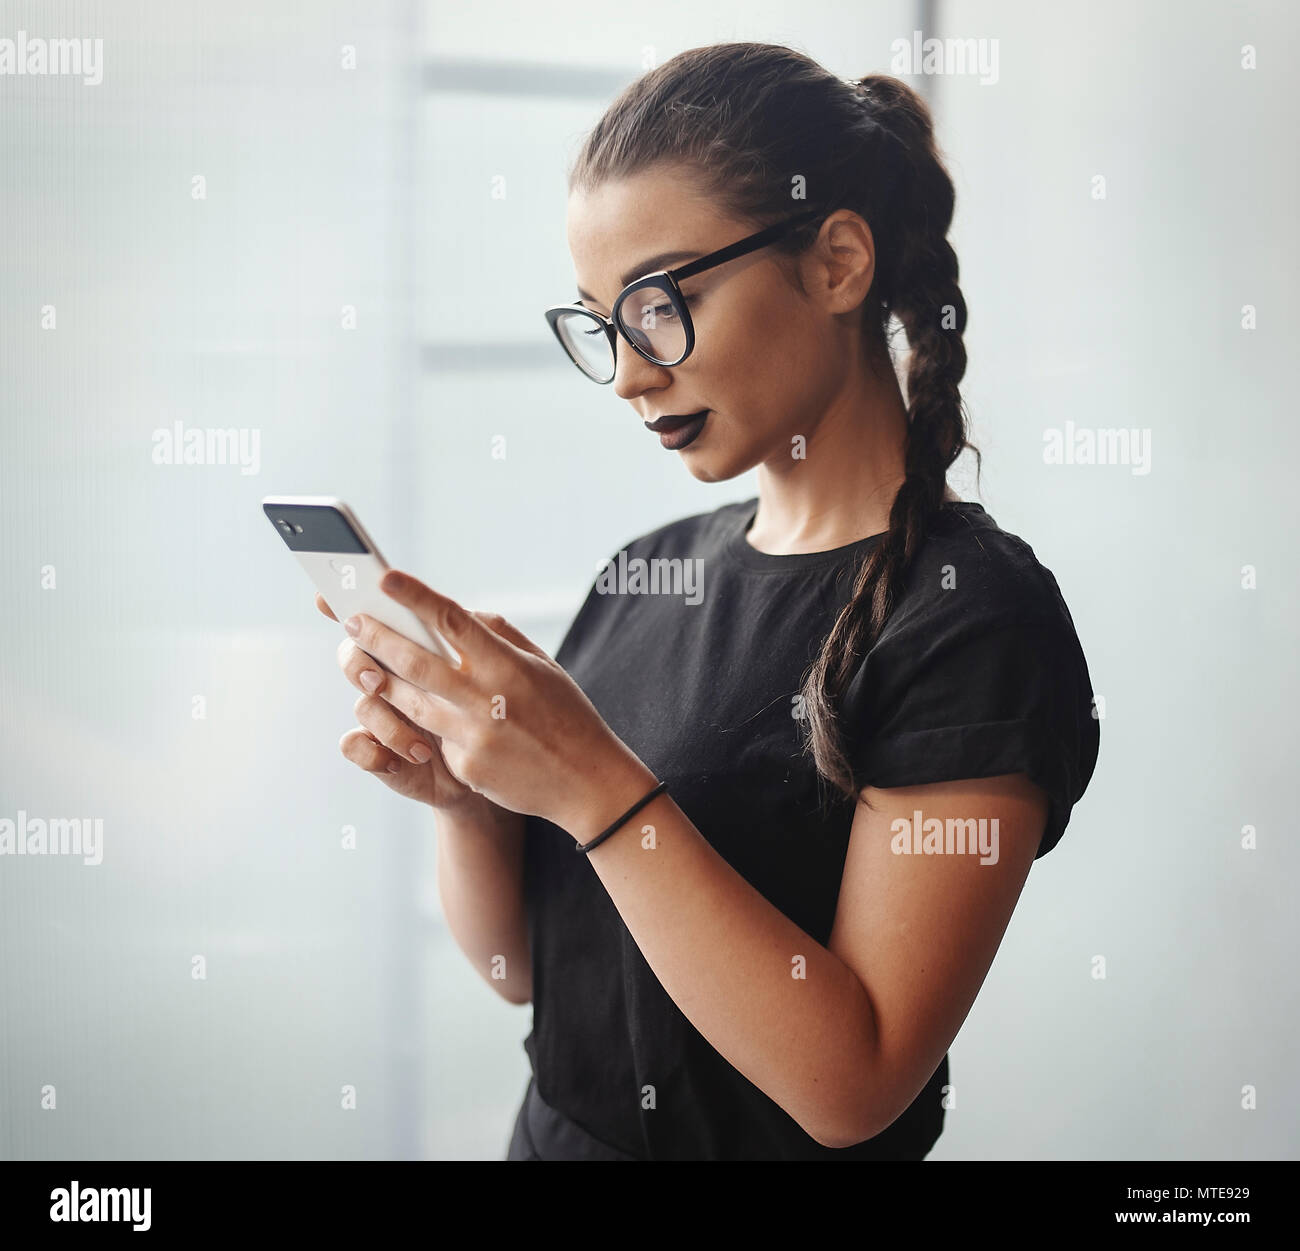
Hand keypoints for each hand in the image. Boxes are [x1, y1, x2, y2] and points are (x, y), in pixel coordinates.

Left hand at [335, 569, 649, 829]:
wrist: (586, 781)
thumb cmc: (566, 715)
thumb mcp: (544, 666)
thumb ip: (501, 637)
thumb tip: (461, 614)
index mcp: (508, 664)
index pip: (452, 620)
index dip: (415, 597)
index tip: (384, 578)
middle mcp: (488, 697)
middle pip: (416, 661)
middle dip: (377, 638)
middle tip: (352, 620)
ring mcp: (474, 735)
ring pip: (411, 703)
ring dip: (382, 682)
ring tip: (363, 666)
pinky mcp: (467, 767)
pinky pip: (434, 739)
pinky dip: (424, 727)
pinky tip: (416, 721)